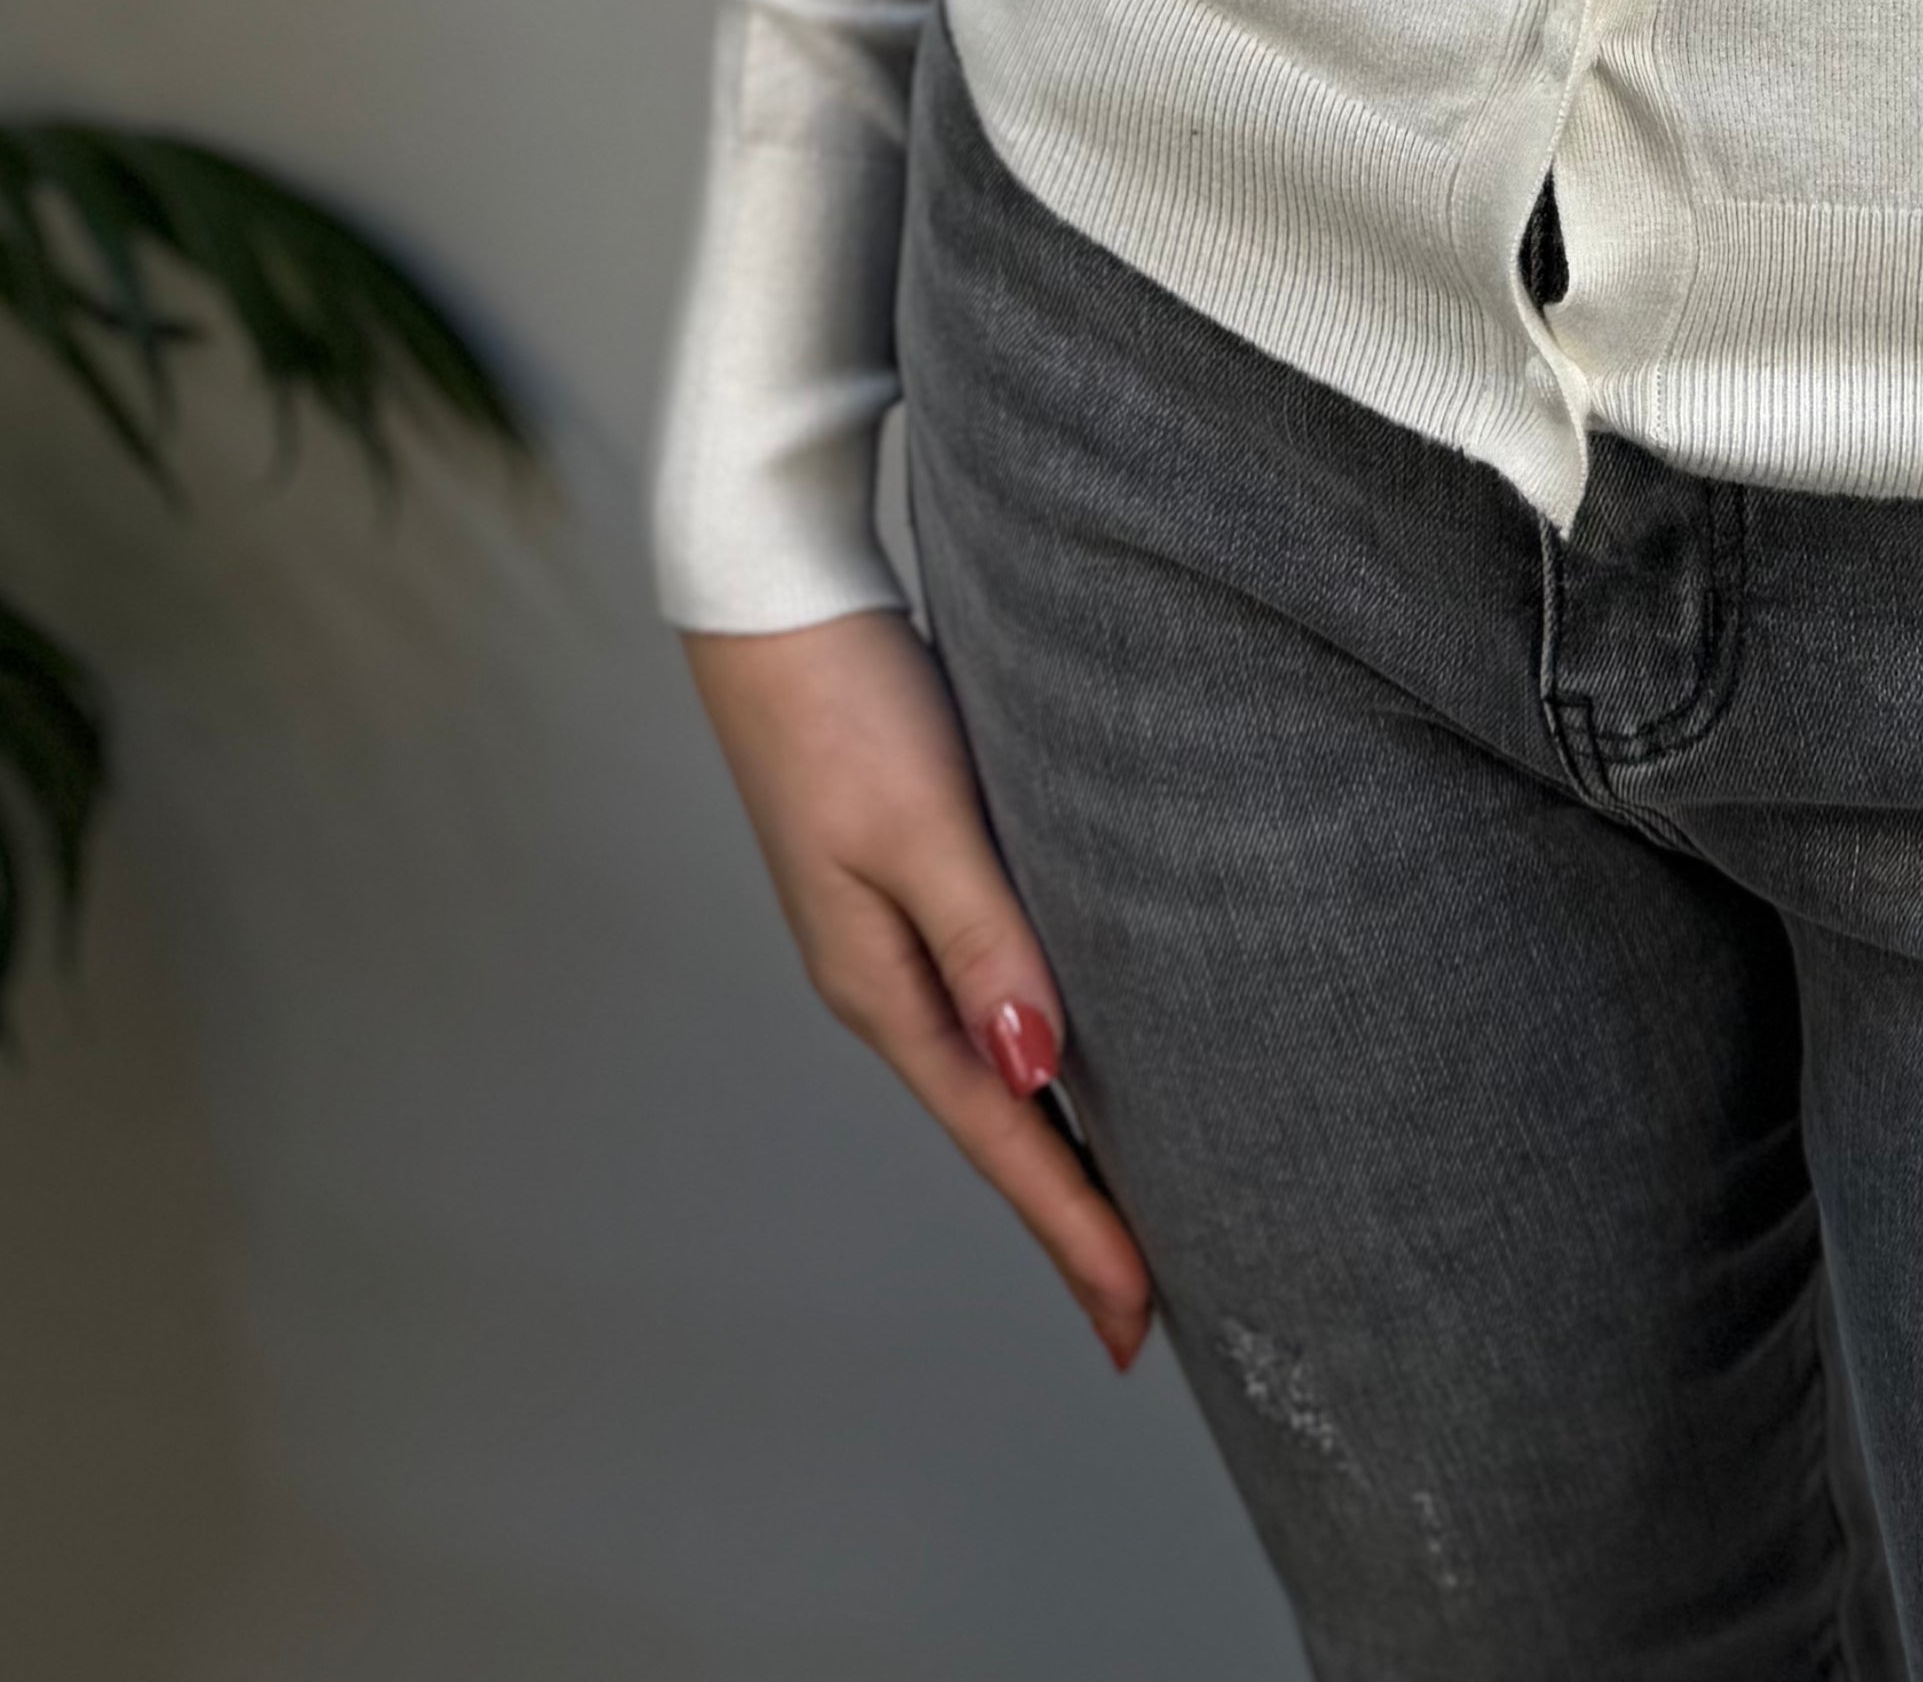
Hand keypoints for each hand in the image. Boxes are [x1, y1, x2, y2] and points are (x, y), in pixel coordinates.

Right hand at [684, 607, 1158, 1373]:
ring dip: (1057, 1144)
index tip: (1135, 1318)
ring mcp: (896, 938)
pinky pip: (994, 1003)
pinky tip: (1075, 1064)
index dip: (1070, 1229)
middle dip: (1068, 1216)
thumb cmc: (848, 705)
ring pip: (997, 1070)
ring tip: (1129, 1210)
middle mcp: (888, 982)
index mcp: (883, 988)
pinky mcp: (917, 884)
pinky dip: (1038, 1057)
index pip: (999, 1137)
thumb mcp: (921, 823)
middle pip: (997, 1126)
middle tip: (1144, 1306)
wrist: (778, 604)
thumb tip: (1035, 1068)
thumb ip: (983, 941)